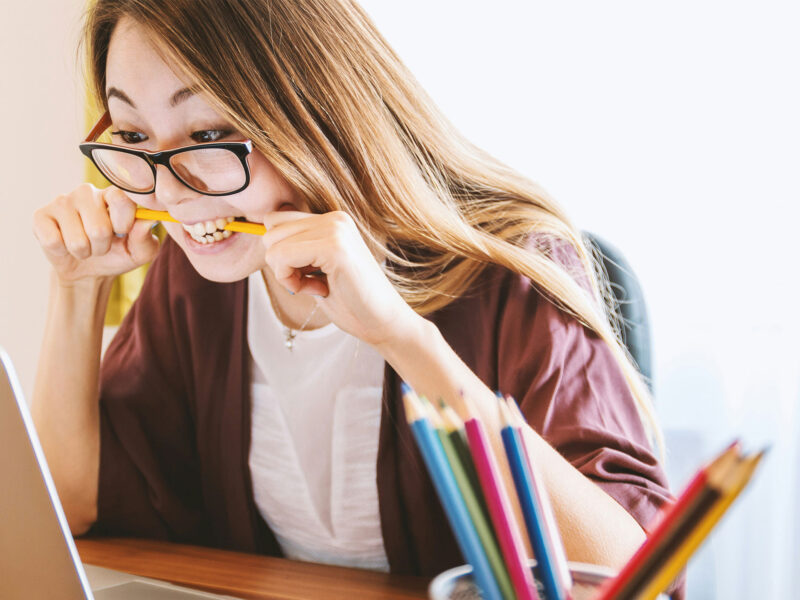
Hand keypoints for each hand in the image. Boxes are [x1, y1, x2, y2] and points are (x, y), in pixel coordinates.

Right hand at [33, 184, 159, 285]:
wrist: (88, 270)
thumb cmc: (117, 254)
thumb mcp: (140, 252)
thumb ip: (146, 238)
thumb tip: (147, 221)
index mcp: (113, 195)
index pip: (120, 199)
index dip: (123, 223)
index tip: (122, 232)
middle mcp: (87, 192)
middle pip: (99, 228)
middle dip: (102, 247)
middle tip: (100, 245)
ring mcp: (62, 201)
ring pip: (77, 240)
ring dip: (84, 252)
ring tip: (84, 246)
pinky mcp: (41, 215)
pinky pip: (53, 241)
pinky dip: (62, 252)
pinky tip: (64, 244)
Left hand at [261, 210, 420, 347]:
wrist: (384, 323)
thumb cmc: (350, 302)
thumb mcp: (316, 268)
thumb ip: (296, 249)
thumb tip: (262, 236)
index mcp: (332, 220)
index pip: (276, 220)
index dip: (281, 253)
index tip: (306, 274)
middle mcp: (334, 218)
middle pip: (270, 230)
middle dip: (281, 263)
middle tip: (311, 282)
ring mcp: (335, 229)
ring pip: (273, 244)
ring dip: (286, 273)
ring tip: (317, 285)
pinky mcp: (334, 247)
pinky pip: (282, 257)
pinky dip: (291, 280)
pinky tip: (318, 290)